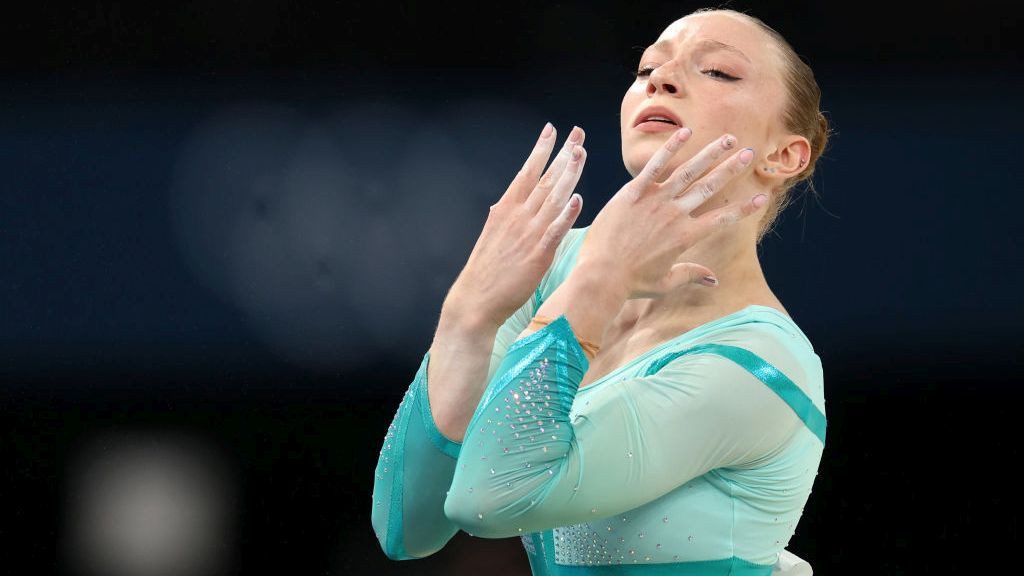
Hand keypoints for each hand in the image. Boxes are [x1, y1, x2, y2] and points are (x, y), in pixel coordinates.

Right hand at [443, 123, 587, 330]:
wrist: (476, 299)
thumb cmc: (486, 271)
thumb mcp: (492, 235)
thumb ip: (503, 218)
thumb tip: (503, 204)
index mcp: (505, 209)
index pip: (527, 172)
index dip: (540, 150)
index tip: (551, 130)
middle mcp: (517, 216)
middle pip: (544, 179)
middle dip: (562, 154)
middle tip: (577, 133)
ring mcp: (528, 234)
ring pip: (553, 198)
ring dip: (569, 175)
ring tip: (581, 153)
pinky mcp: (538, 254)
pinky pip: (555, 230)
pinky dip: (567, 214)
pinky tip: (578, 199)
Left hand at [576, 128, 767, 298]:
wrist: (602, 275)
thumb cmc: (632, 283)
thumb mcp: (665, 283)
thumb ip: (690, 275)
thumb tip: (714, 280)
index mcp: (686, 237)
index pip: (722, 219)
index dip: (744, 208)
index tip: (762, 197)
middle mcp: (675, 215)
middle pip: (710, 187)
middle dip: (732, 169)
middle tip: (751, 154)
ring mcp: (655, 201)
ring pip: (689, 172)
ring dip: (711, 154)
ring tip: (729, 139)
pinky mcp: (633, 193)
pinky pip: (655, 166)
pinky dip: (671, 148)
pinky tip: (687, 132)